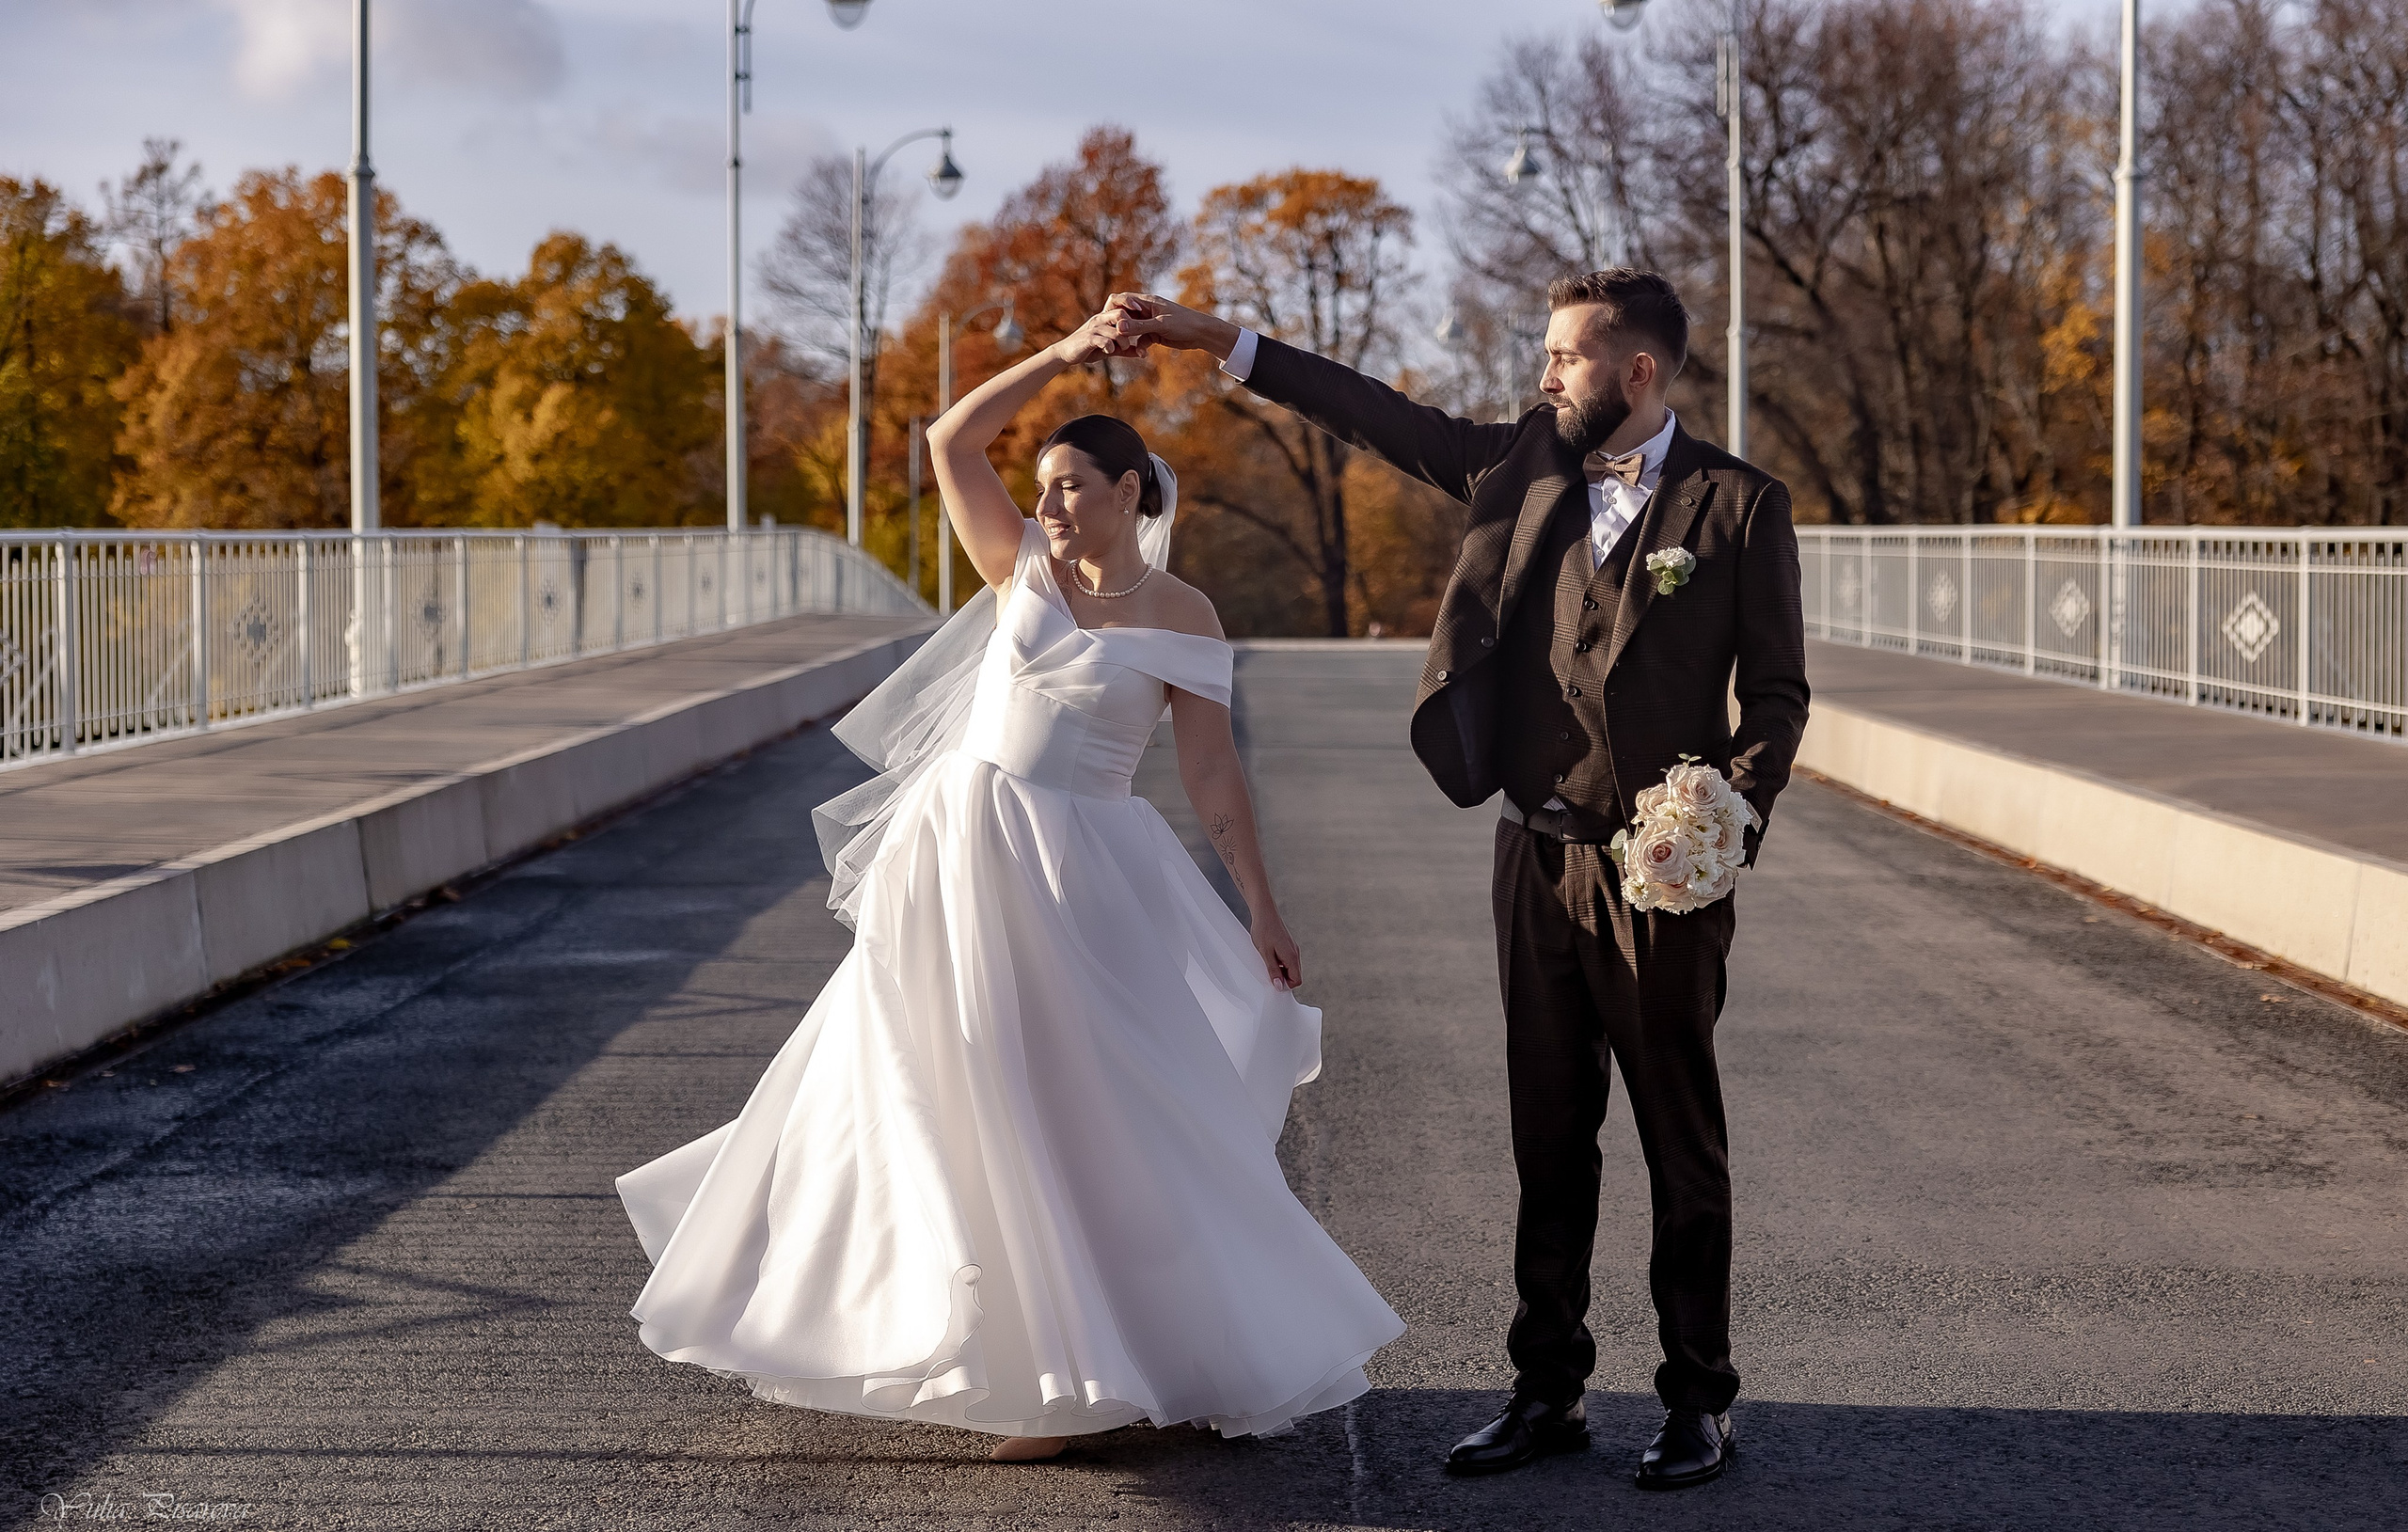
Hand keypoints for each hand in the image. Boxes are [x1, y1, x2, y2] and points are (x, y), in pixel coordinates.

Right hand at [1049, 308, 1149, 366]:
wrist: (1066, 353)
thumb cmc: (1089, 349)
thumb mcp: (1110, 349)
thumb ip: (1126, 349)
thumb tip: (1142, 353)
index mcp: (1106, 318)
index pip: (1122, 306)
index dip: (1134, 309)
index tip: (1146, 316)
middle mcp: (1101, 319)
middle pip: (1120, 313)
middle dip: (1132, 324)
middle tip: (1137, 335)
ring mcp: (1094, 328)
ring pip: (1115, 329)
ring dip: (1123, 340)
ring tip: (1125, 348)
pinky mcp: (1088, 339)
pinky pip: (1103, 340)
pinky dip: (1110, 346)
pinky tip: (1111, 351)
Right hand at [1104, 293, 1241, 361]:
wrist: (1202, 333)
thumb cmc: (1183, 324)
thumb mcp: (1159, 325)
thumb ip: (1138, 326)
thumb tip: (1118, 326)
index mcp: (1147, 301)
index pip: (1122, 299)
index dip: (1114, 309)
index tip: (1111, 322)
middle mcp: (1146, 309)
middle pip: (1125, 314)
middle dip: (1118, 326)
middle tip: (1113, 337)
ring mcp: (1150, 322)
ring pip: (1132, 329)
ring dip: (1129, 338)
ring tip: (1125, 348)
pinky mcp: (1155, 333)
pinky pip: (1141, 339)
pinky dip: (1139, 346)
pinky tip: (1141, 353)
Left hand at [1250, 910, 1303, 991]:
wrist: (1264, 911)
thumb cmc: (1264, 929)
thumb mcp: (1265, 953)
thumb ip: (1273, 970)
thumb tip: (1279, 986)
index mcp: (1291, 956)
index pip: (1297, 980)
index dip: (1286, 985)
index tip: (1273, 982)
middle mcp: (1295, 953)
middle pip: (1294, 975)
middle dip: (1282, 978)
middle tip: (1268, 972)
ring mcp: (1292, 948)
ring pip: (1290, 968)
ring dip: (1280, 970)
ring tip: (1267, 962)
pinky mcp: (1288, 945)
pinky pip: (1287, 960)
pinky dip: (1279, 962)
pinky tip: (1269, 956)